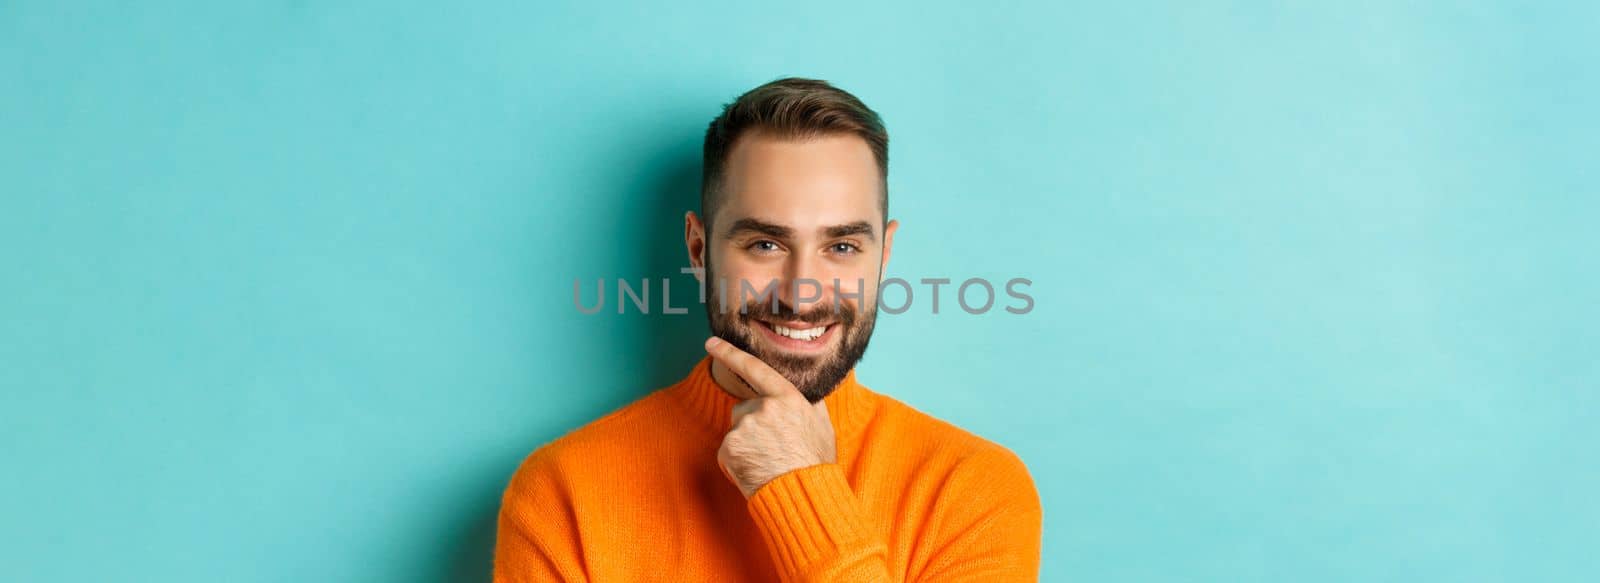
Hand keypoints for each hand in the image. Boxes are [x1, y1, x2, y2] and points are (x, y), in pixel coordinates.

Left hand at [705, 336, 836, 497]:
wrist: (803, 494)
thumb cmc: (815, 463)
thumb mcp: (822, 426)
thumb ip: (809, 404)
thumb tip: (806, 394)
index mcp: (787, 397)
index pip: (754, 369)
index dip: (731, 353)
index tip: (711, 342)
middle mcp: (764, 407)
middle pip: (744, 408)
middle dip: (752, 425)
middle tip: (772, 448)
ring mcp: (744, 427)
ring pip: (736, 431)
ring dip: (745, 445)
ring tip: (767, 461)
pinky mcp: (729, 448)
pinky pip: (728, 452)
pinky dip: (736, 462)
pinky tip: (754, 470)